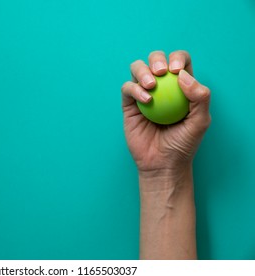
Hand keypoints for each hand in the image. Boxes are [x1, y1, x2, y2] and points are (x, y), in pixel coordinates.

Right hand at [121, 50, 210, 176]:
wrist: (162, 163)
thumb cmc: (183, 144)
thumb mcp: (200, 121)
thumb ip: (200, 97)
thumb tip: (183, 75)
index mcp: (179, 86)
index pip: (179, 61)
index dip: (178, 58)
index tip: (177, 71)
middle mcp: (160, 87)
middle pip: (155, 59)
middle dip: (157, 59)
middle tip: (162, 72)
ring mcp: (142, 94)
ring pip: (137, 69)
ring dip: (143, 70)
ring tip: (151, 85)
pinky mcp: (129, 105)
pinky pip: (127, 88)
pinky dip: (135, 89)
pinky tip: (146, 100)